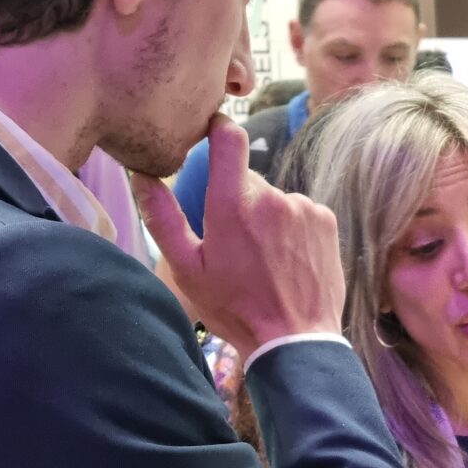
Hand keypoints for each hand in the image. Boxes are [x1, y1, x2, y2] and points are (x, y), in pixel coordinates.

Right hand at [133, 118, 344, 358]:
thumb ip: (163, 217)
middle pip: (247, 180)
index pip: (228, 137)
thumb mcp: (187, 268)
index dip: (218, 128)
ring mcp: (303, 207)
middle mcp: (271, 197)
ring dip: (266, 219)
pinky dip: (292, 229)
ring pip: (274, 200)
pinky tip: (287, 261)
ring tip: (263, 261)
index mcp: (232, 204)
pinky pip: (300, 212)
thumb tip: (141, 175)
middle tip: (233, 245)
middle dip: (237, 202)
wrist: (295, 340)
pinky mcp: (325, 220)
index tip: (211, 132)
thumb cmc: (235, 308)